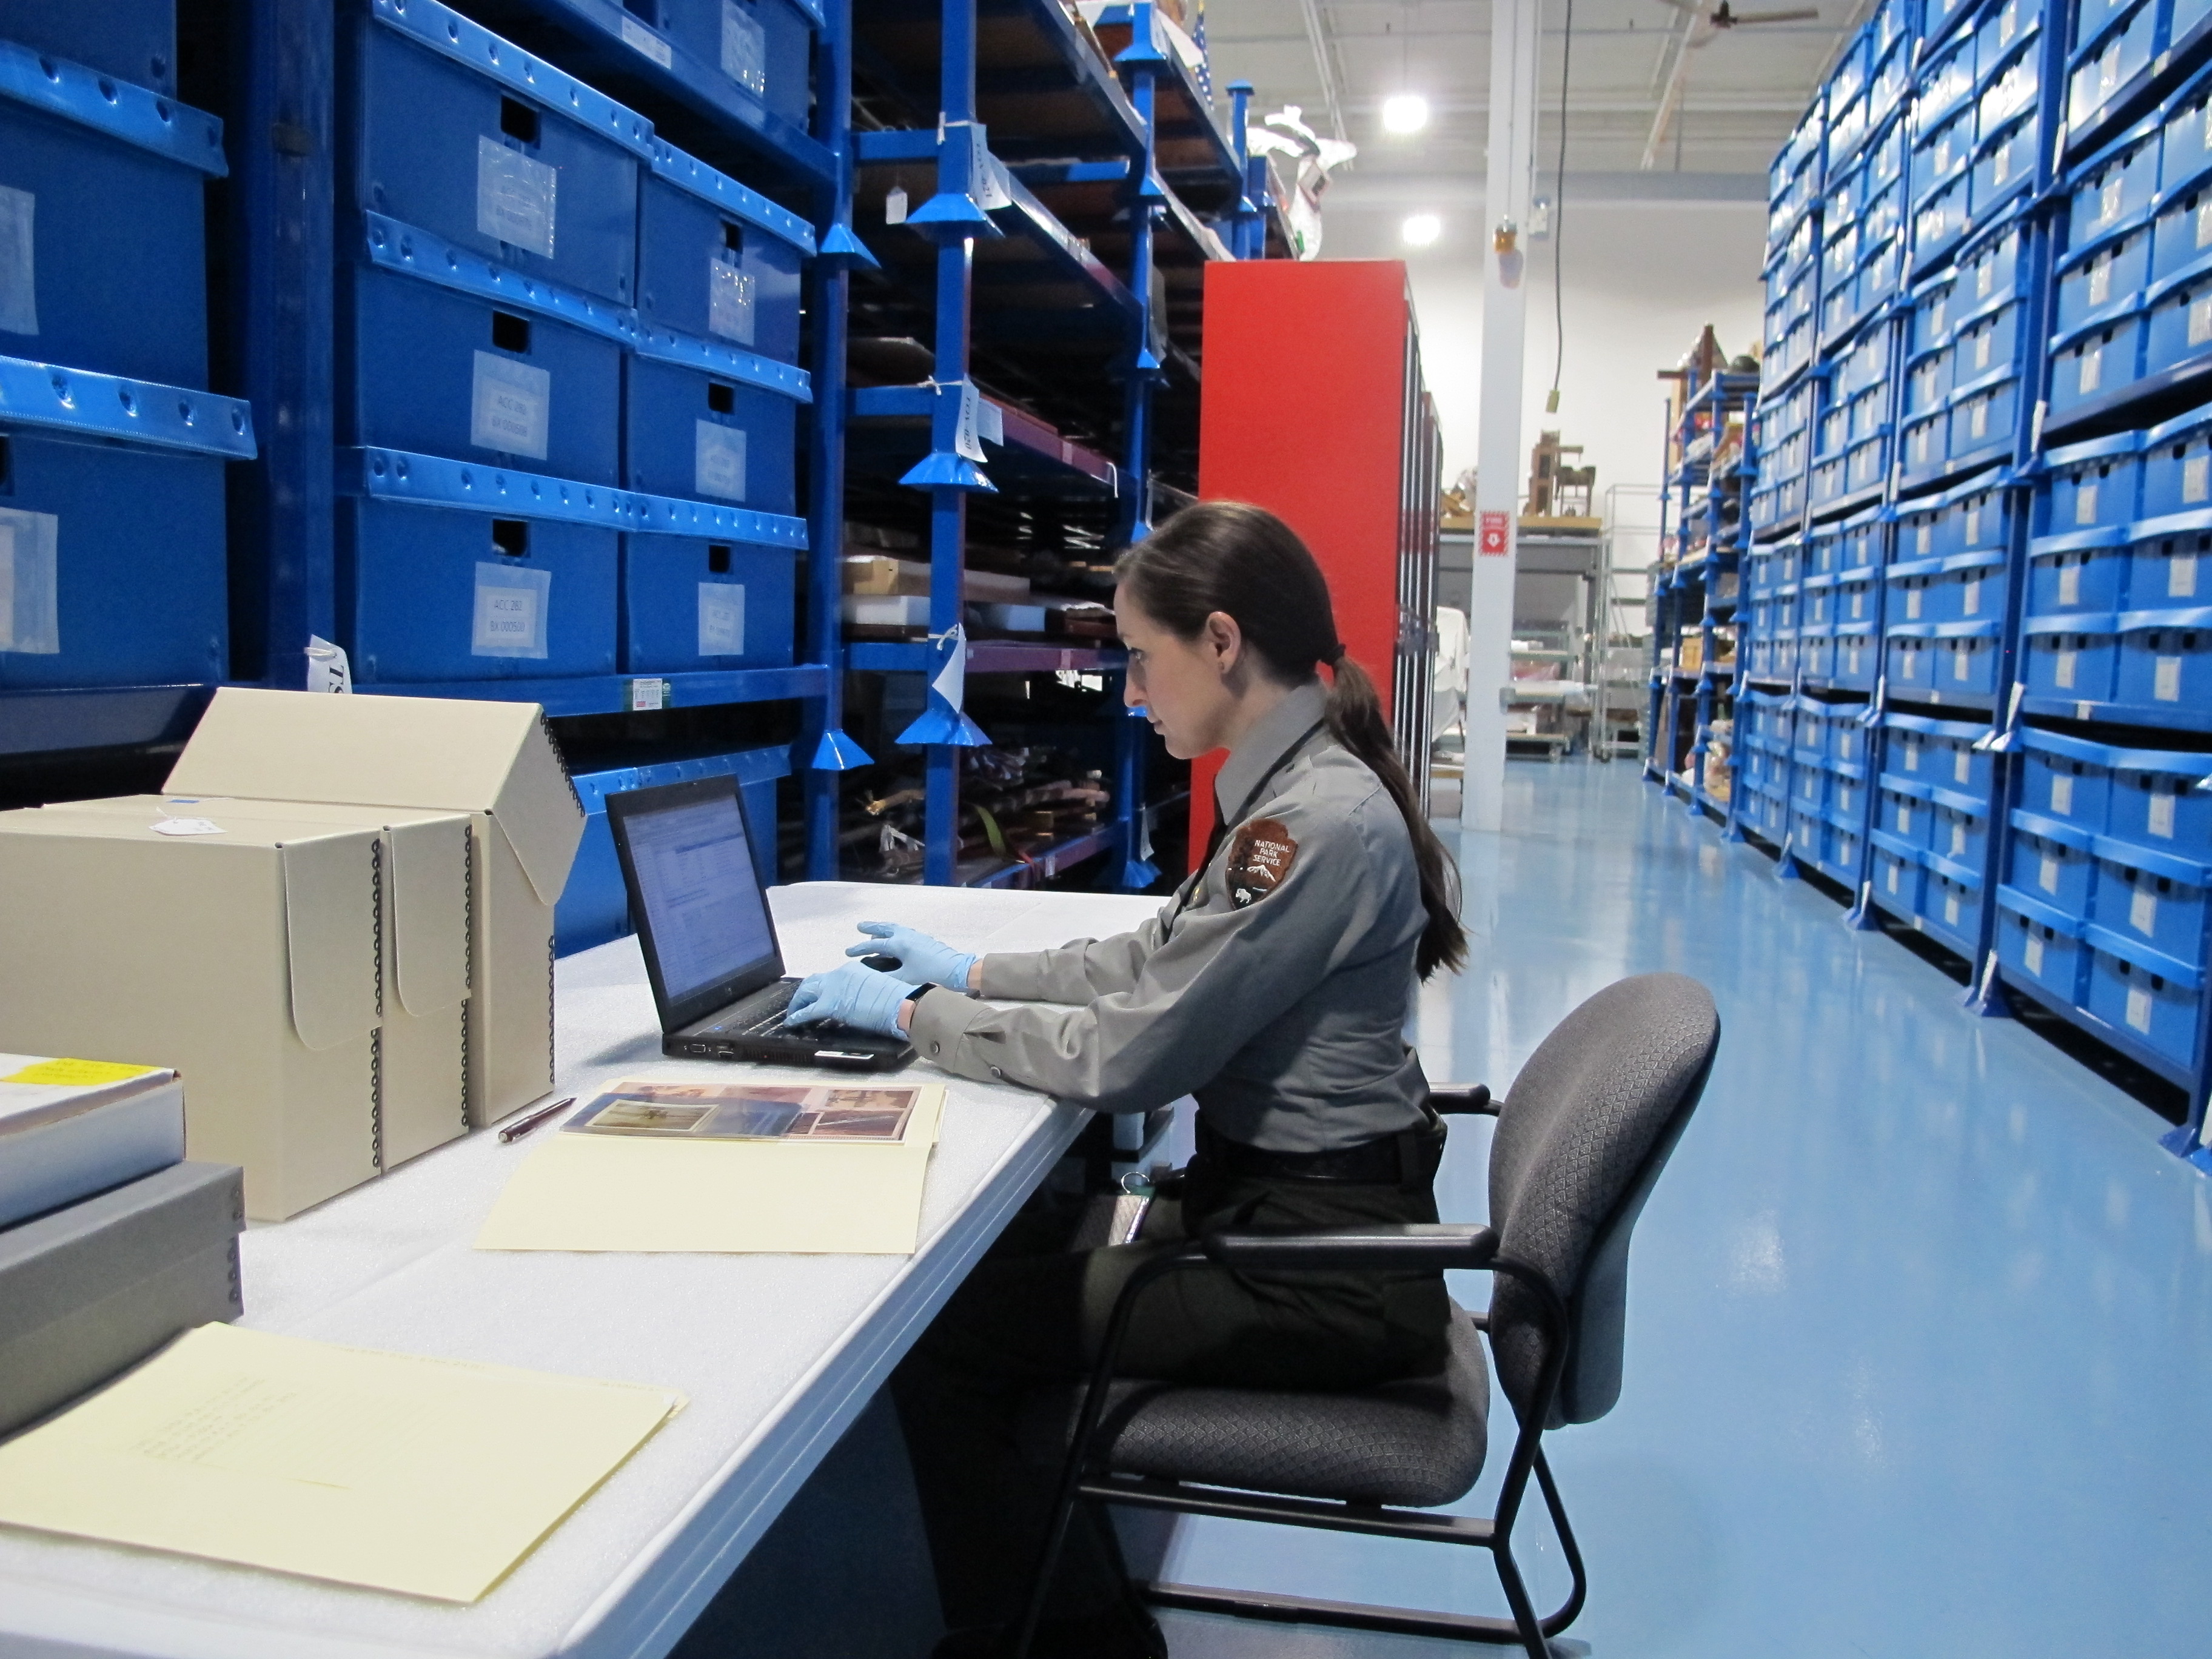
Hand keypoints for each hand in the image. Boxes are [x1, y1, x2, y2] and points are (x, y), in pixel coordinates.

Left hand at [785, 961, 915, 1038]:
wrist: (901, 1005)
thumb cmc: (896, 1000)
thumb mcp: (875, 986)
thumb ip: (862, 989)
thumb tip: (855, 1000)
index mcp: (852, 969)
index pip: (830, 977)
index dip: (821, 987)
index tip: (819, 995)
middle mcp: (839, 974)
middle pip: (812, 981)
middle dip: (803, 993)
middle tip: (799, 1003)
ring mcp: (833, 988)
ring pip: (806, 992)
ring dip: (797, 1003)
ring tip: (793, 1013)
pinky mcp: (829, 1005)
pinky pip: (807, 1011)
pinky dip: (797, 1016)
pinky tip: (792, 1022)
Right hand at [845, 921, 976, 990]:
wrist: (956, 970)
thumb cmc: (930, 975)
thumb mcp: (906, 979)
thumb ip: (887, 977)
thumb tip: (872, 976)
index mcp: (899, 944)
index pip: (875, 945)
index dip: (860, 949)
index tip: (848, 952)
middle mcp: (906, 936)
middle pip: (885, 928)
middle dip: (871, 928)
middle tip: (859, 927)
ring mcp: (916, 936)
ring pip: (895, 929)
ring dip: (883, 929)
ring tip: (875, 932)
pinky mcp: (924, 940)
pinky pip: (903, 932)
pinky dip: (894, 933)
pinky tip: (895, 939)